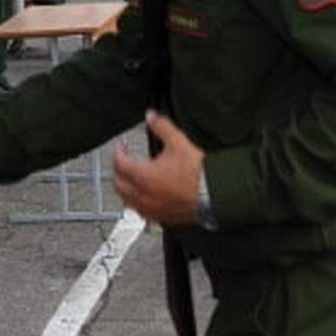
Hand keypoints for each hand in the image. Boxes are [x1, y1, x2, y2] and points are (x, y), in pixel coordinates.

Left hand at [112, 111, 201, 225]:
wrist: (218, 194)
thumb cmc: (199, 173)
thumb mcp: (179, 142)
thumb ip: (162, 126)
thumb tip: (151, 116)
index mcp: (144, 176)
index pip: (119, 163)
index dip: (118, 151)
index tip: (122, 145)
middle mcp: (144, 195)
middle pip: (119, 184)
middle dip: (118, 171)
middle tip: (122, 161)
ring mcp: (153, 209)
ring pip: (128, 202)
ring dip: (125, 190)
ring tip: (129, 180)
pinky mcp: (164, 218)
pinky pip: (143, 214)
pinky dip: (138, 205)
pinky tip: (145, 200)